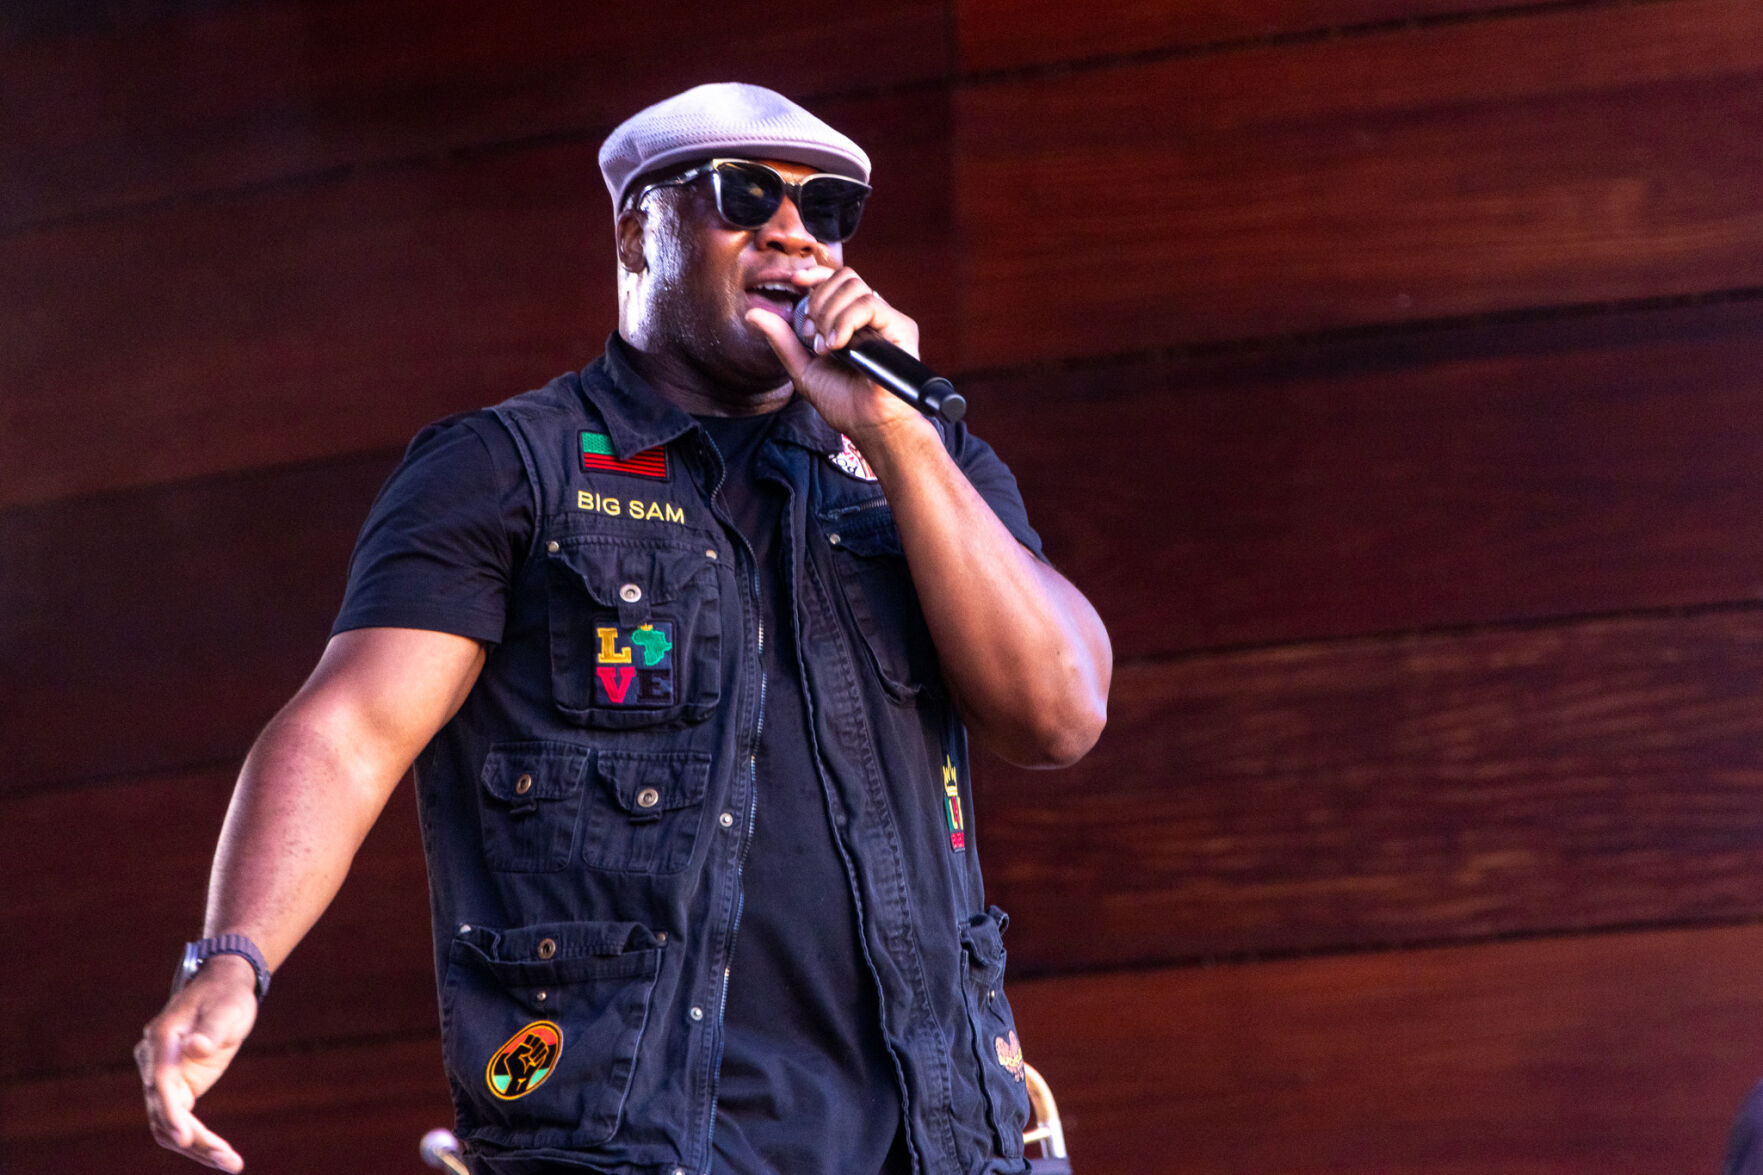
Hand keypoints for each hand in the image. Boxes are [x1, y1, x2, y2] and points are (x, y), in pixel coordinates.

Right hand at [137, 954, 258, 1170]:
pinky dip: (198, 1138)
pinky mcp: (178, 1086)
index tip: (186, 1139)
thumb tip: (196, 1048)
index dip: (170, 1113)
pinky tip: (221, 1153)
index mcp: (162, 1040)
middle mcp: (155, 1062)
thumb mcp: (227, 1008)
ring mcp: (164, 1077)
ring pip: (169, 1124)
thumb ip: (211, 1029)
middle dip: (193, 1141)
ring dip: (196, 1146)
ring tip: (231, 1163)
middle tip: (228, 1160)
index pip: (161, 1083)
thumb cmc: (226, 995)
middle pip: (163, 1113)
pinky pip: (181, 1119)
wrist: (224, 986)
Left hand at [744, 265, 934, 443]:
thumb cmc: (843, 402)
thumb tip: (752, 314)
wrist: (868, 424)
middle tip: (813, 337)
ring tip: (827, 346)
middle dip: (819, 302)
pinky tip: (838, 345)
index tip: (795, 282)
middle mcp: (870, 315)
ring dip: (831, 314)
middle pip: (843, 277)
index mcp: (849, 319)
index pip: (835, 279)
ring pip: (855, 287)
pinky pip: (870, 304)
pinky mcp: (901, 327)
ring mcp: (886, 320)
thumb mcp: (803, 369)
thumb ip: (782, 340)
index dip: (815, 273)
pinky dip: (847, 321)